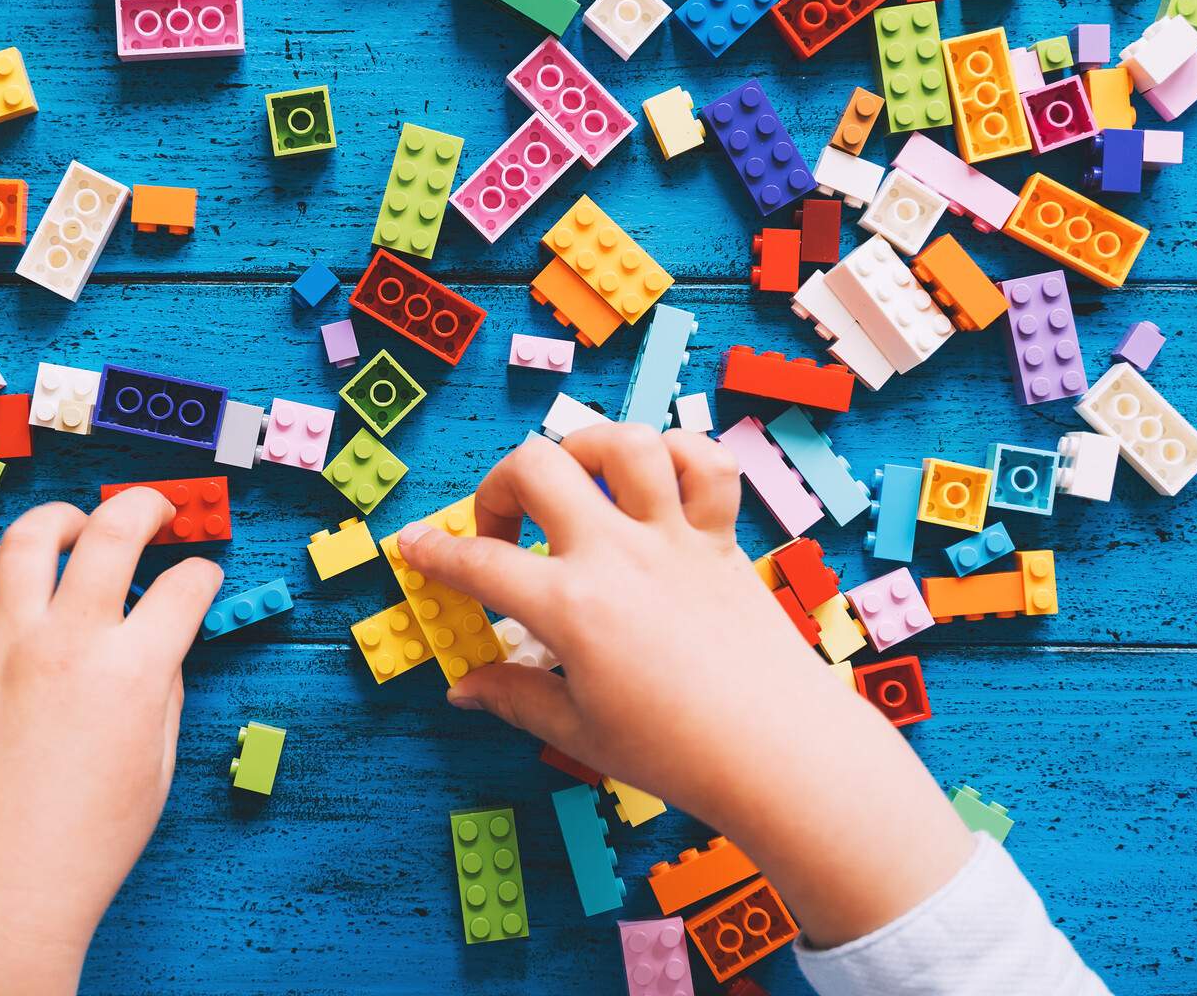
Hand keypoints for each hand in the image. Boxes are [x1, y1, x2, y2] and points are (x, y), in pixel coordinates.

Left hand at [0, 497, 222, 995]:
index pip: (184, 587)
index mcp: (132, 674)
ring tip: (77, 526)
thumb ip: (163, 694)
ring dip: (62, 518)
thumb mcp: (155, 770)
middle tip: (157, 510)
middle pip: (112, 532)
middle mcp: (67, 645)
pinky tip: (10, 570)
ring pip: (28, 539)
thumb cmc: (82, 849)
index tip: (201, 576)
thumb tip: (159, 646)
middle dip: (146, 507)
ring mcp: (4, 648)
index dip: (203, 574)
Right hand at [398, 424, 972, 947]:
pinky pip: (705, 464)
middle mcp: (616, 554)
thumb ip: (515, 699)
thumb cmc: (679, 754)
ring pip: (623, 443)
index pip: (477, 565)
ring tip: (577, 483)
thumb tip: (463, 689)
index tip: (415, 546)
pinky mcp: (721, 539)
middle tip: (503, 530)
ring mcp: (673, 538)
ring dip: (586, 449)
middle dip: (499, 487)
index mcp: (570, 607)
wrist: (782, 754)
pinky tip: (657, 486)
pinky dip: (680, 457)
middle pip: (536, 468)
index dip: (433, 553)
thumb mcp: (581, 732)